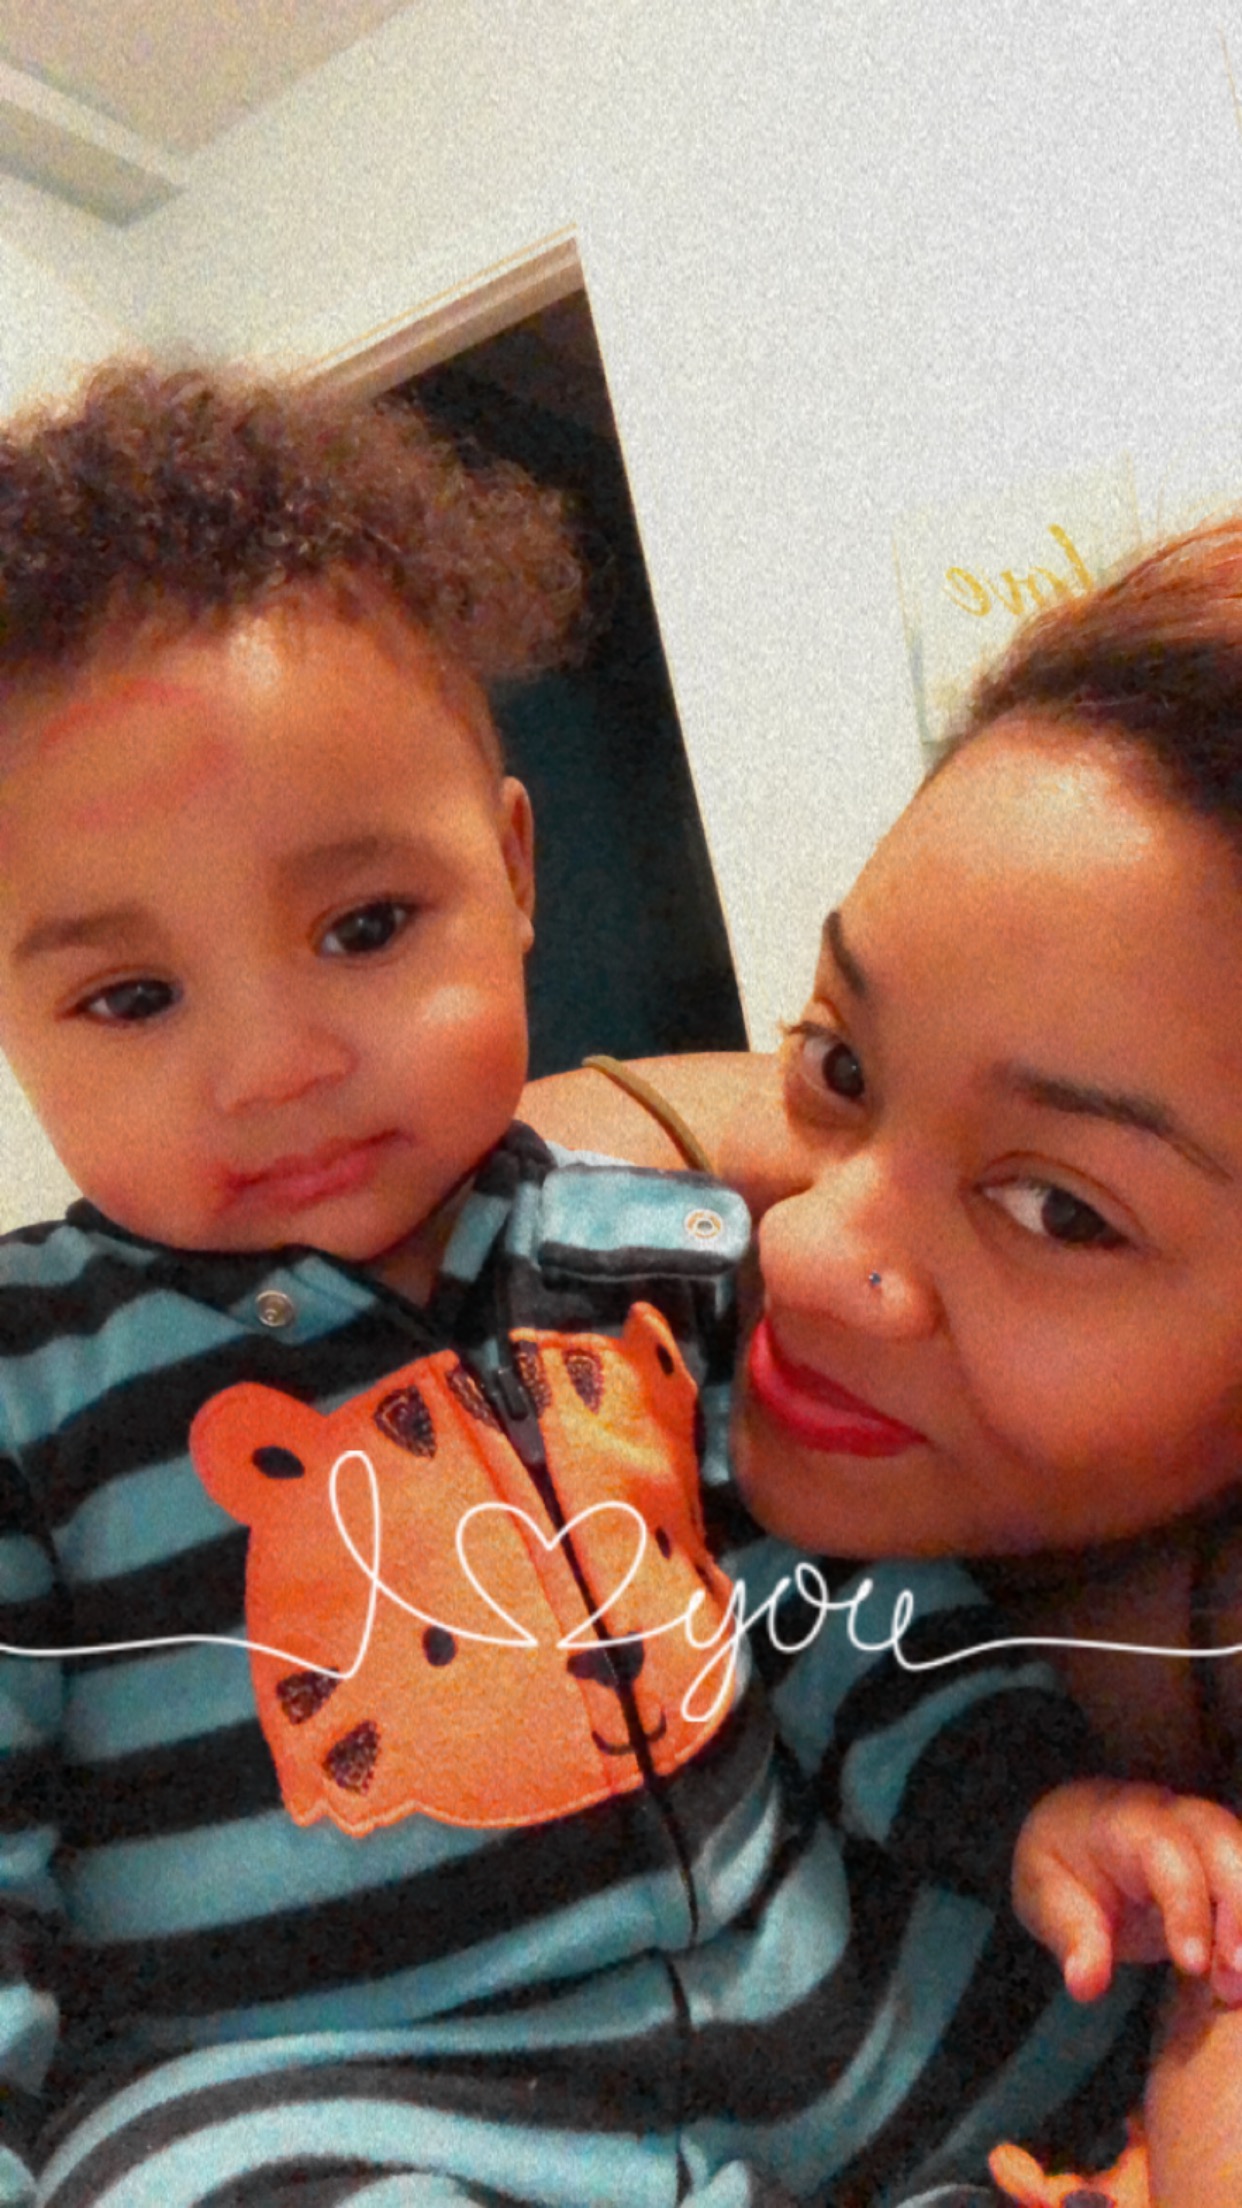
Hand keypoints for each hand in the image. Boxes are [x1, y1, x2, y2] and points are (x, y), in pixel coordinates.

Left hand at [1013, 1777, 1241, 2002]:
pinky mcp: (1227, 1854)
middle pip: (1223, 1843)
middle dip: (1239, 1911)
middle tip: (1234, 1980)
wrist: (1078, 1831)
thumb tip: (1085, 1984)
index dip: (1186, 1905)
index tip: (1193, 1964)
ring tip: (1240, 1987)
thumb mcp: (1045, 1895)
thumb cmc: (1063, 1864)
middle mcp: (1175, 1813)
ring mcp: (1207, 1829)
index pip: (1165, 1849)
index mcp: (1123, 1819)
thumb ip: (1070, 1934)